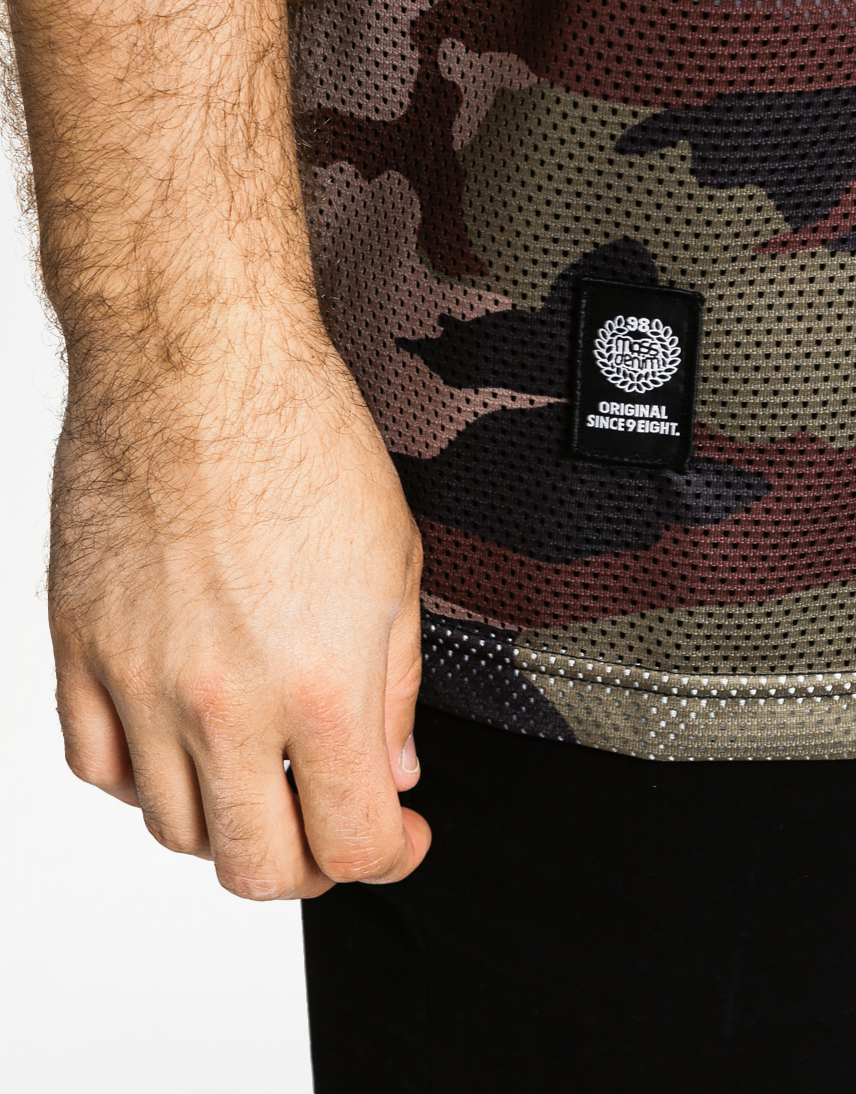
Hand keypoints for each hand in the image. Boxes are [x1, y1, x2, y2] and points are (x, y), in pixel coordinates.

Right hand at [49, 333, 430, 898]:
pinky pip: (95, 764)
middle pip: (259, 866)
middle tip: (330, 824)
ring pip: (173, 828)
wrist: (196, 364)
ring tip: (259, 773)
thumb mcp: (394, 566)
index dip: (392, 854)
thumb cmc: (298, 438)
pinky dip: (142, 778)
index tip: (400, 834)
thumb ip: (395, 686)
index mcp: (318, 685)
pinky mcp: (78, 649)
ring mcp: (139, 682)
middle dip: (311, 863)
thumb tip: (391, 762)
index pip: (354, 843)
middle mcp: (223, 701)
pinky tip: (178, 742)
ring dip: (228, 821)